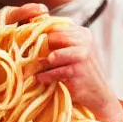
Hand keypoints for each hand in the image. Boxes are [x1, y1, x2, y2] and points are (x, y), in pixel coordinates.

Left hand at [3, 3, 122, 121]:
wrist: (98, 95)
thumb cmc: (79, 73)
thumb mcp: (70, 53)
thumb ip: (56, 41)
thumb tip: (28, 25)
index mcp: (81, 33)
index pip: (54, 27)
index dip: (38, 35)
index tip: (24, 41)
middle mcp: (84, 41)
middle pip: (52, 39)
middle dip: (39, 49)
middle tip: (28, 57)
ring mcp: (83, 55)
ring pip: (53, 56)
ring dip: (43, 64)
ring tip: (36, 69)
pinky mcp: (79, 71)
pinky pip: (55, 71)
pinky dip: (46, 76)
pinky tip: (41, 80)